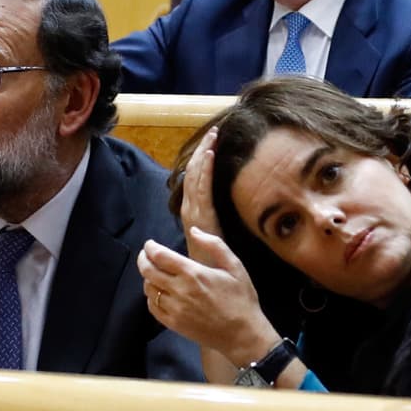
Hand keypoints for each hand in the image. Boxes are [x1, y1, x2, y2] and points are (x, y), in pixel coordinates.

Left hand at [138, 229, 278, 370]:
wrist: (242, 333)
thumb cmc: (241, 298)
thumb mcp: (234, 266)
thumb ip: (214, 244)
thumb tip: (194, 230)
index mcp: (193, 273)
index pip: (160, 256)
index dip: (150, 247)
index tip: (149, 244)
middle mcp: (179, 290)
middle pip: (148, 271)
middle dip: (143, 259)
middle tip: (145, 255)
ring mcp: (174, 309)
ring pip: (149, 289)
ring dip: (147, 278)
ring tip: (154, 273)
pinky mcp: (174, 324)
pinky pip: (153, 308)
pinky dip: (151, 297)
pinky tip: (159, 293)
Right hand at [180, 127, 222, 258]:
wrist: (206, 279)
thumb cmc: (211, 261)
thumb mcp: (212, 236)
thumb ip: (212, 220)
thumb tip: (219, 205)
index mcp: (192, 210)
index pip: (194, 178)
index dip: (201, 159)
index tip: (211, 141)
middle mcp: (190, 208)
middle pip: (193, 172)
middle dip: (203, 150)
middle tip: (214, 131)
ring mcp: (195, 211)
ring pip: (196, 176)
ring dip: (204, 154)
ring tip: (212, 136)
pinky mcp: (202, 216)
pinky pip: (202, 188)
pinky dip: (204, 169)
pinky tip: (210, 155)